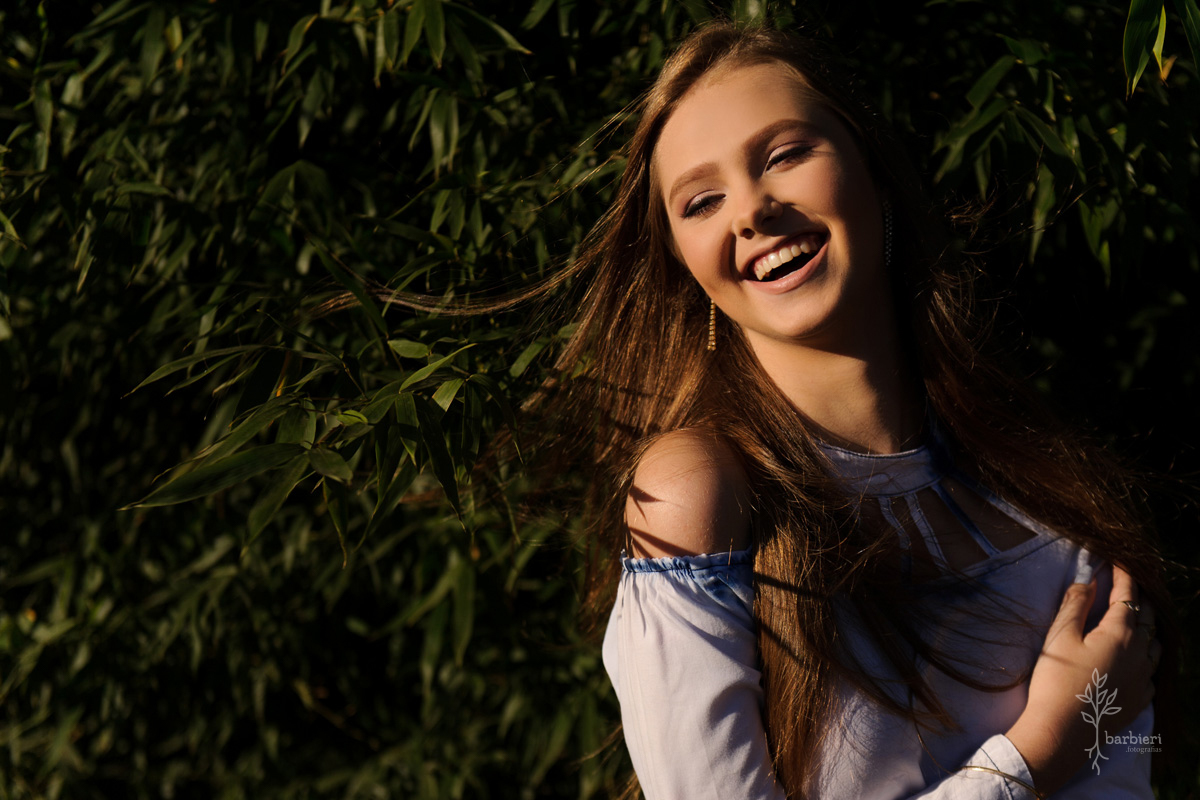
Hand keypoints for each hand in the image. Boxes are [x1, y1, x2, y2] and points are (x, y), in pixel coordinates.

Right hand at [1006, 565, 1158, 794]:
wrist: (1062, 732)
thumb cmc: (1056, 680)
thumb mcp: (1059, 636)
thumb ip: (1075, 605)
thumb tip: (1088, 581)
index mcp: (1120, 634)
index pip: (1127, 596)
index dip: (1124, 575)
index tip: (1119, 561)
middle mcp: (1140, 654)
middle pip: (1148, 618)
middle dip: (1138, 598)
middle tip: (1126, 586)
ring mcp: (1143, 679)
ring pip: (1155, 644)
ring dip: (1146, 627)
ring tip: (1134, 619)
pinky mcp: (1140, 699)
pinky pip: (1151, 669)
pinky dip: (1146, 654)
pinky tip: (1134, 657)